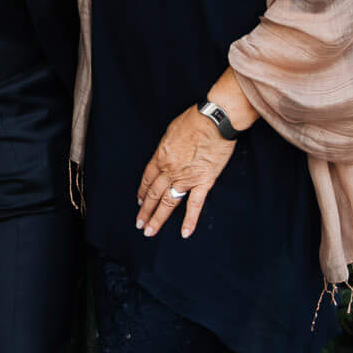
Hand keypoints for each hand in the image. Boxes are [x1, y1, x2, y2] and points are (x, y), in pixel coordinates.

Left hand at [134, 108, 235, 238]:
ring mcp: (185, 178)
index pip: (147, 179)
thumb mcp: (171, 131)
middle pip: (153, 193)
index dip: (142, 191)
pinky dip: (189, 220)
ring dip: (158, 218)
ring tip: (150, 231)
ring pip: (168, 202)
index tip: (139, 202)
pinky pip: (195, 205)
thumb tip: (166, 154)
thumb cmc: (194, 120)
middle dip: (145, 210)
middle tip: (139, 224)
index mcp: (161, 156)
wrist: (213, 120)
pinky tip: (184, 232)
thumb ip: (167, 147)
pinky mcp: (204, 181)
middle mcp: (169, 170)